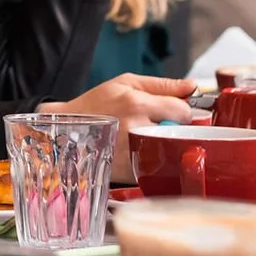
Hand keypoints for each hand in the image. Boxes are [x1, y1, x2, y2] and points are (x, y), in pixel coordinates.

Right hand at [43, 74, 196, 181]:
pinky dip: (152, 162)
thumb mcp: (125, 83)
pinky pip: (155, 168)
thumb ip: (162, 84)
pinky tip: (138, 154)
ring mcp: (131, 153)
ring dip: (165, 146)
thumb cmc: (94, 105)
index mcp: (136, 103)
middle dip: (174, 129)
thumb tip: (192, 86)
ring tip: (148, 140)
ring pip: (170, 152)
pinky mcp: (127, 172)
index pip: (183, 111)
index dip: (181, 111)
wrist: (64, 131)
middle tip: (157, 127)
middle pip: (179, 133)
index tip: (173, 113)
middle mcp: (135, 128)